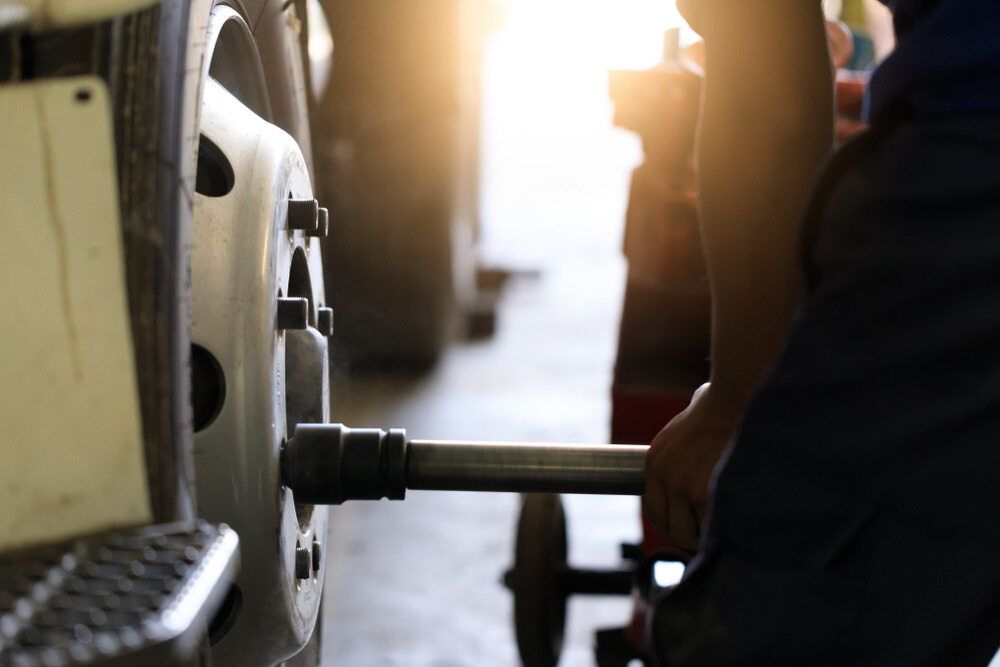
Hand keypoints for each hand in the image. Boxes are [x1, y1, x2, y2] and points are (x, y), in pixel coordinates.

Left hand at [644, 383, 740, 550]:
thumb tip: (701, 426)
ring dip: (710, 537)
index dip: (674, 525)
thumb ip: (688, 444)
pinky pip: (713, 529)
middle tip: (713, 537)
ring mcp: (684, 488)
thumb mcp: (688, 424)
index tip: (691, 528)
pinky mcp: (705, 495)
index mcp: (655, 461)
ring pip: (692, 534)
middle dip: (692, 537)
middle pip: (671, 529)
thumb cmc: (722, 402)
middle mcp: (664, 477)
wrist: (736, 398)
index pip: (655, 511)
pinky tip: (740, 525)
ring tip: (729, 532)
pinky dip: (726, 532)